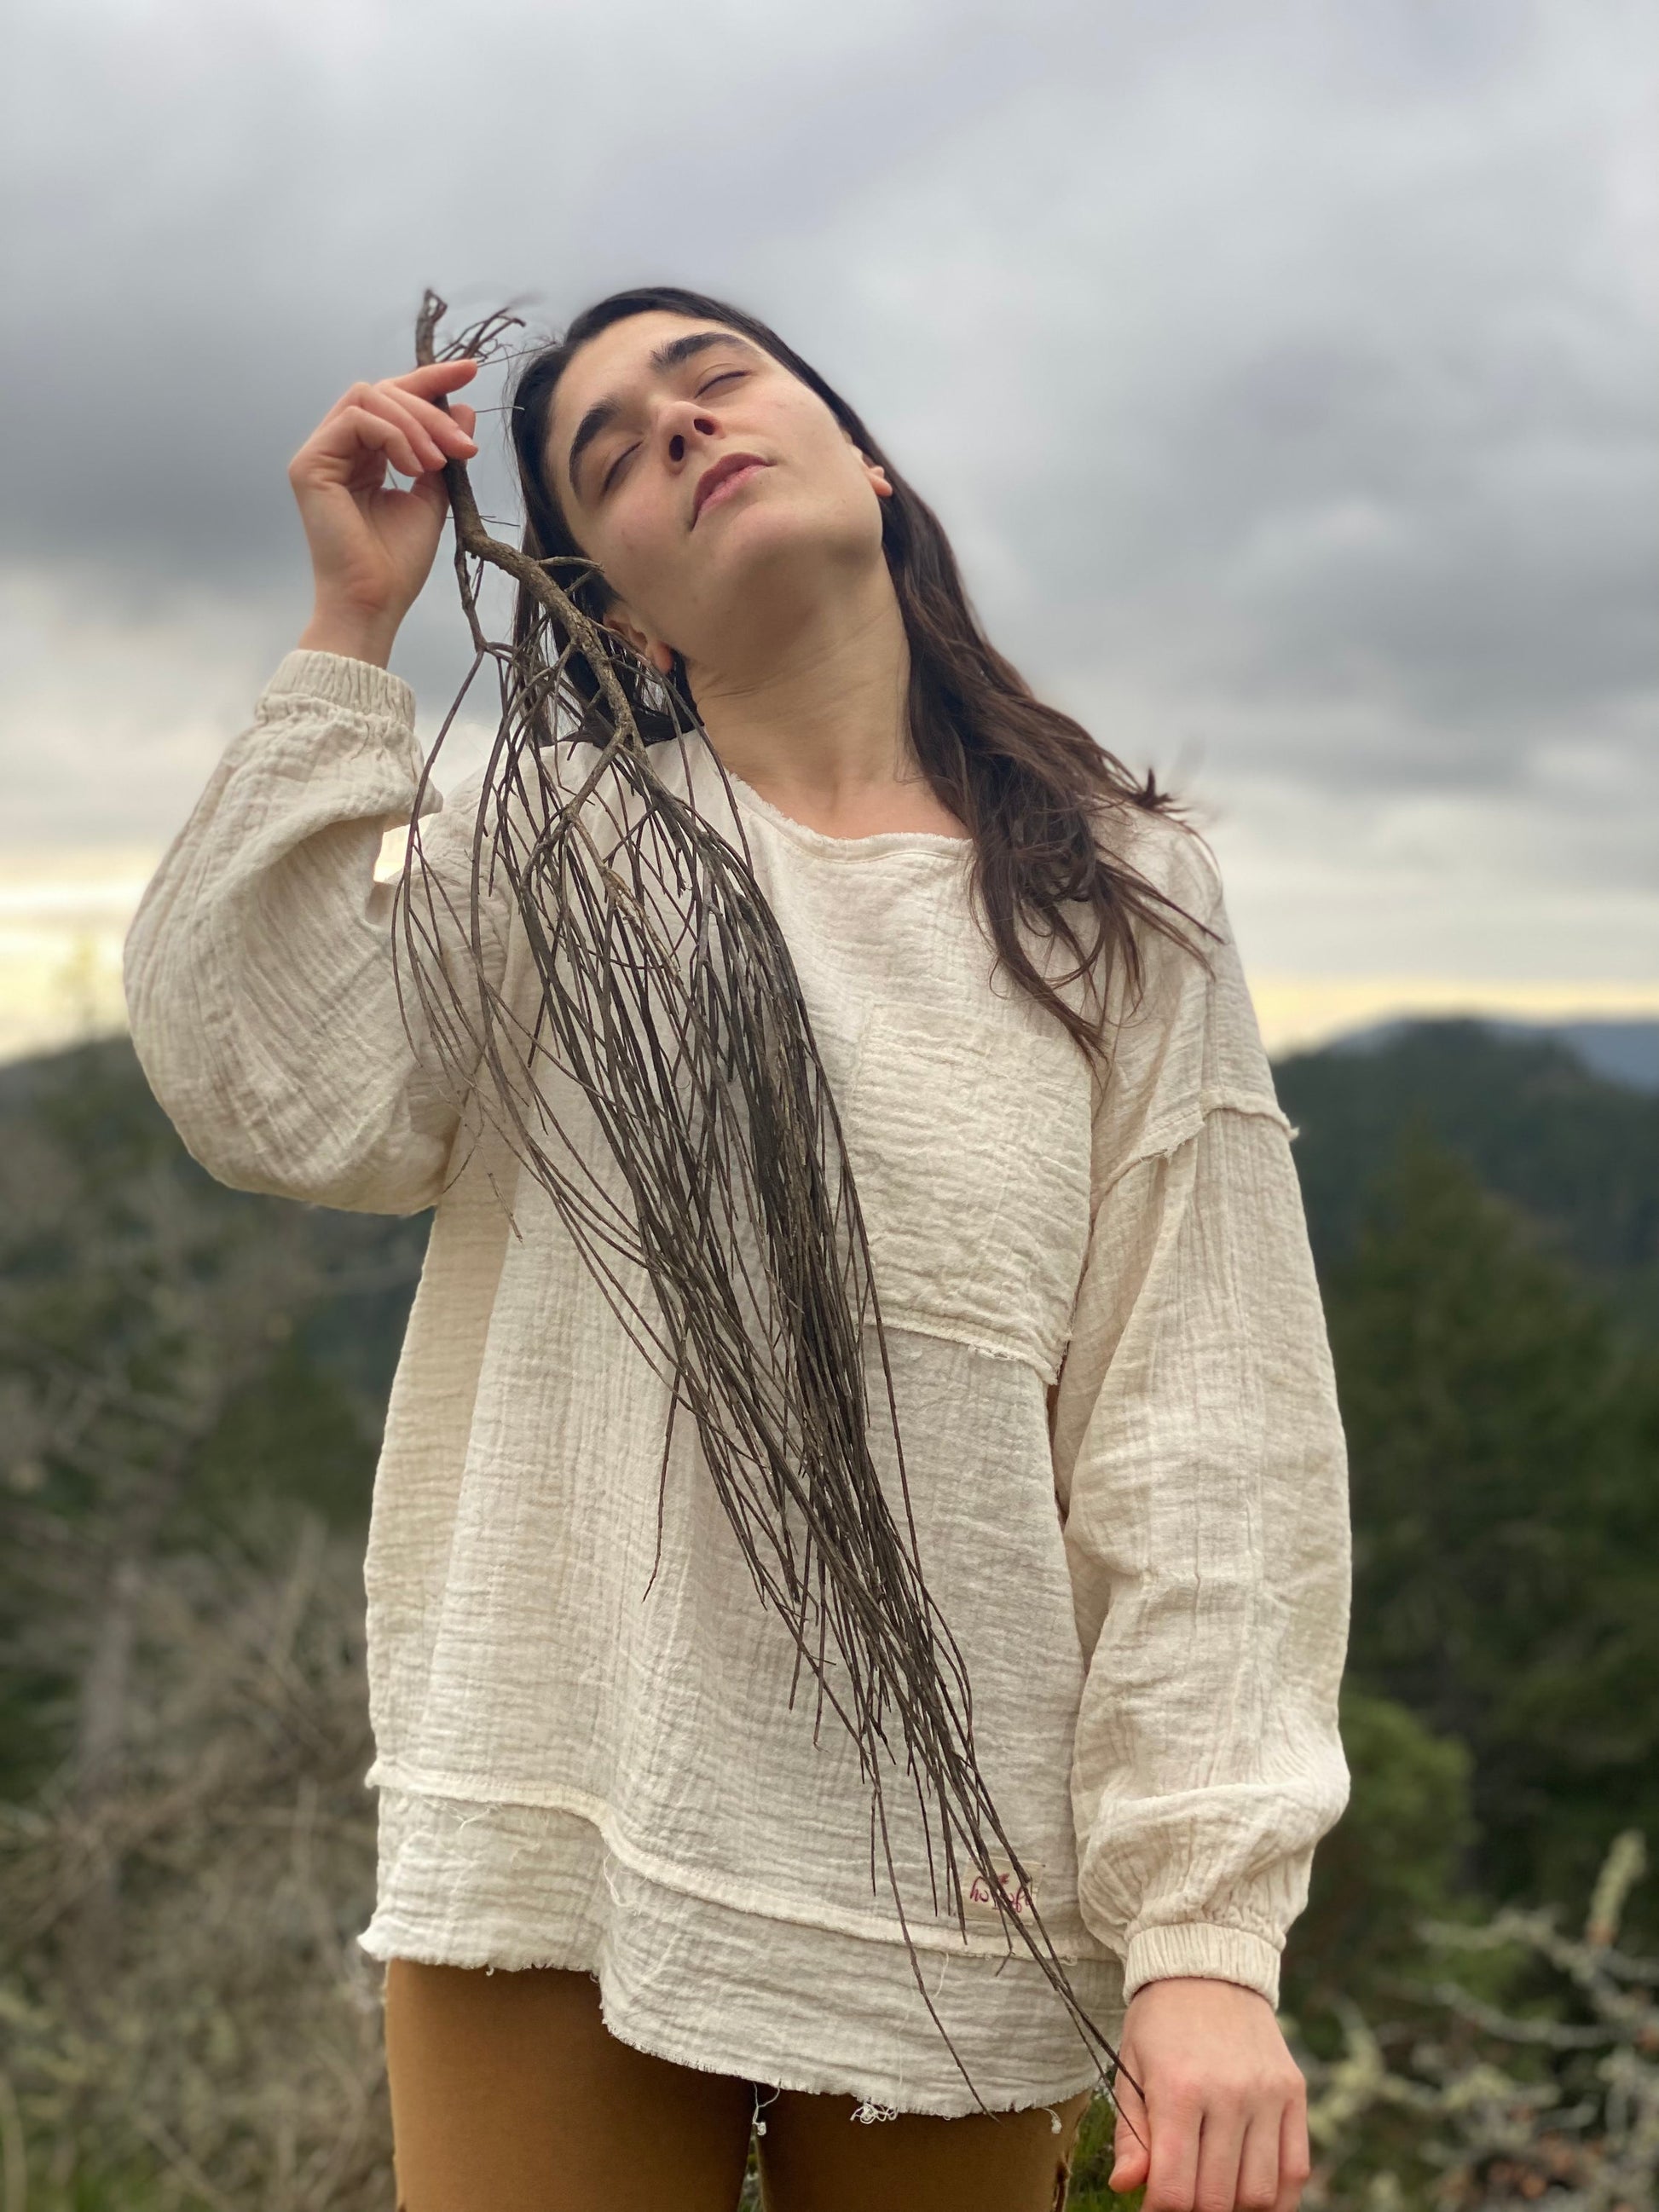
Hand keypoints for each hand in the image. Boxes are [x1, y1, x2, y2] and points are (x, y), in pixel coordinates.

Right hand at [289, 358, 480, 667]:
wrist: (374, 601)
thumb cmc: (398, 562)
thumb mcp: (433, 498)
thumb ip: (443, 453)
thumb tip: (462, 405)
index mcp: (364, 456)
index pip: (394, 401)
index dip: (431, 380)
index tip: (471, 370)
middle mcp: (338, 448)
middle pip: (383, 392)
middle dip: (430, 406)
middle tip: (464, 444)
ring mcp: (320, 453)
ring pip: (369, 397)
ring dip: (416, 422)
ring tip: (441, 460)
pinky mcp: (310, 464)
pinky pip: (357, 419)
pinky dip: (394, 435)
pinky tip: (414, 466)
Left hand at [1109, 1977, 1310, 2210]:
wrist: (1207, 1965)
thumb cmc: (1160, 2022)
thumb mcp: (1131, 2068)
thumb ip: (1131, 2133)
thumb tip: (1126, 2186)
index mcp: (1178, 2089)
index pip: (1174, 2189)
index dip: (1161, 2211)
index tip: (1154, 2206)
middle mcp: (1228, 2094)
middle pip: (1217, 2198)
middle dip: (1195, 2210)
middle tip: (1182, 2193)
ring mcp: (1266, 2095)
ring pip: (1260, 2193)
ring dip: (1234, 2206)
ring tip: (1214, 2188)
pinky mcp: (1294, 2093)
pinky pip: (1296, 2170)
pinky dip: (1277, 2196)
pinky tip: (1251, 2189)